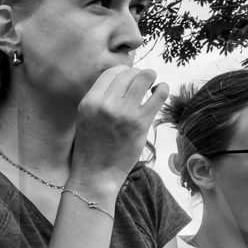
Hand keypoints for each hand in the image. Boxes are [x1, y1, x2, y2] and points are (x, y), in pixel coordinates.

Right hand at [70, 65, 167, 186]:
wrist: (95, 175)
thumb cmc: (90, 148)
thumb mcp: (85, 118)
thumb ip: (99, 99)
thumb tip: (122, 79)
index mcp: (89, 102)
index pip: (111, 73)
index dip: (123, 71)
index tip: (128, 78)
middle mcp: (106, 105)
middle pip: (128, 73)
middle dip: (137, 75)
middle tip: (141, 83)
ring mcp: (124, 114)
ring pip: (144, 78)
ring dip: (150, 77)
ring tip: (151, 83)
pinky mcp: (140, 124)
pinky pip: (158, 95)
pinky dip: (162, 89)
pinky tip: (159, 91)